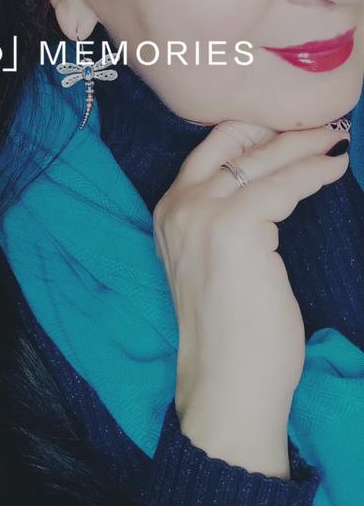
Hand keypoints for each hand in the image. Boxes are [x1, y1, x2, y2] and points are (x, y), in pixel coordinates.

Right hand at [152, 120, 348, 476]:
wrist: (227, 381)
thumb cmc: (231, 331)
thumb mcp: (217, 260)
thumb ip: (227, 219)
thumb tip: (273, 184)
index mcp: (169, 212)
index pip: (209, 149)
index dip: (251, 132)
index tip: (288, 129)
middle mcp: (179, 205)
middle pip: (234, 144)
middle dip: (280, 130)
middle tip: (321, 125)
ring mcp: (203, 213)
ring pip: (263, 160)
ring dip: (305, 145)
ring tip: (335, 139)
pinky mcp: (235, 226)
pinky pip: (285, 184)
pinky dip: (314, 172)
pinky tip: (334, 168)